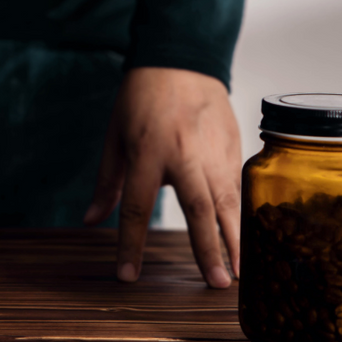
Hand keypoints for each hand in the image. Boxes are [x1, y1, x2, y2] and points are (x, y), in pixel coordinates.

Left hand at [85, 67, 242, 287]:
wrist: (181, 57)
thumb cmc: (141, 97)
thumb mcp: (114, 137)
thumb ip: (108, 183)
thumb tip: (92, 220)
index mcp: (148, 151)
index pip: (138, 208)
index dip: (131, 245)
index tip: (128, 276)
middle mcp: (185, 154)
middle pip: (199, 209)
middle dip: (209, 249)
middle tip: (217, 284)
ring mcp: (213, 150)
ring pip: (228, 201)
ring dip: (237, 238)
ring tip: (242, 271)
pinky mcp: (233, 145)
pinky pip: (239, 186)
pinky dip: (244, 213)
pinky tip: (250, 237)